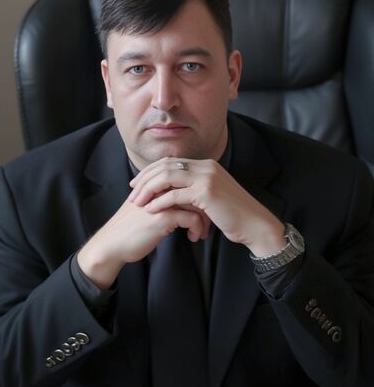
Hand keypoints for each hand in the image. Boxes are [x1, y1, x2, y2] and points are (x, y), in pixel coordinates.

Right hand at [77, 197, 208, 288]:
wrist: (111, 245)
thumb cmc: (128, 229)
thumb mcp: (145, 208)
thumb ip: (160, 200)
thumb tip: (181, 201)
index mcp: (155, 184)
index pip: (185, 181)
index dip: (198, 195)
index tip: (204, 209)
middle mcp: (159, 189)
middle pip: (193, 190)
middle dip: (205, 206)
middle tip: (209, 220)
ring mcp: (161, 201)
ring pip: (195, 203)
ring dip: (203, 219)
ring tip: (203, 231)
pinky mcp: (163, 217)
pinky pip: (191, 218)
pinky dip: (196, 228)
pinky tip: (193, 237)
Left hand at [129, 157, 284, 255]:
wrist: (255, 224)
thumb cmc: (232, 214)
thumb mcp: (211, 196)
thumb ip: (194, 189)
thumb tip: (172, 192)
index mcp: (205, 165)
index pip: (170, 162)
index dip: (150, 171)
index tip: (136, 184)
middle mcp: (205, 166)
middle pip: (165, 166)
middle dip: (144, 179)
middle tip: (131, 193)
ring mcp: (206, 177)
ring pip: (167, 177)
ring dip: (148, 190)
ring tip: (137, 202)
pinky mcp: (206, 192)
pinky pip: (175, 195)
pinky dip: (160, 202)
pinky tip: (151, 210)